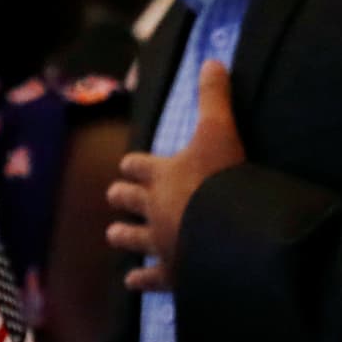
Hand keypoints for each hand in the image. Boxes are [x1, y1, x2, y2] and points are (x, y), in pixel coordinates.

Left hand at [109, 62, 243, 292]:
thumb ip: (216, 97)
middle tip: (115, 195)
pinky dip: (140, 280)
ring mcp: (159, 243)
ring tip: (114, 234)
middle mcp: (153, 208)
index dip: (133, 164)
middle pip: (128, 200)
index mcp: (162, 174)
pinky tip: (132, 282)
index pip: (138, 165)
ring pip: (131, 239)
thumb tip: (213, 60)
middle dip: (121, 196)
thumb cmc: (222, 179)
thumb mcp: (221, 130)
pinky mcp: (171, 273)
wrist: (227, 234)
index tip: (128, 164)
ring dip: (122, 235)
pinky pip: (149, 279)